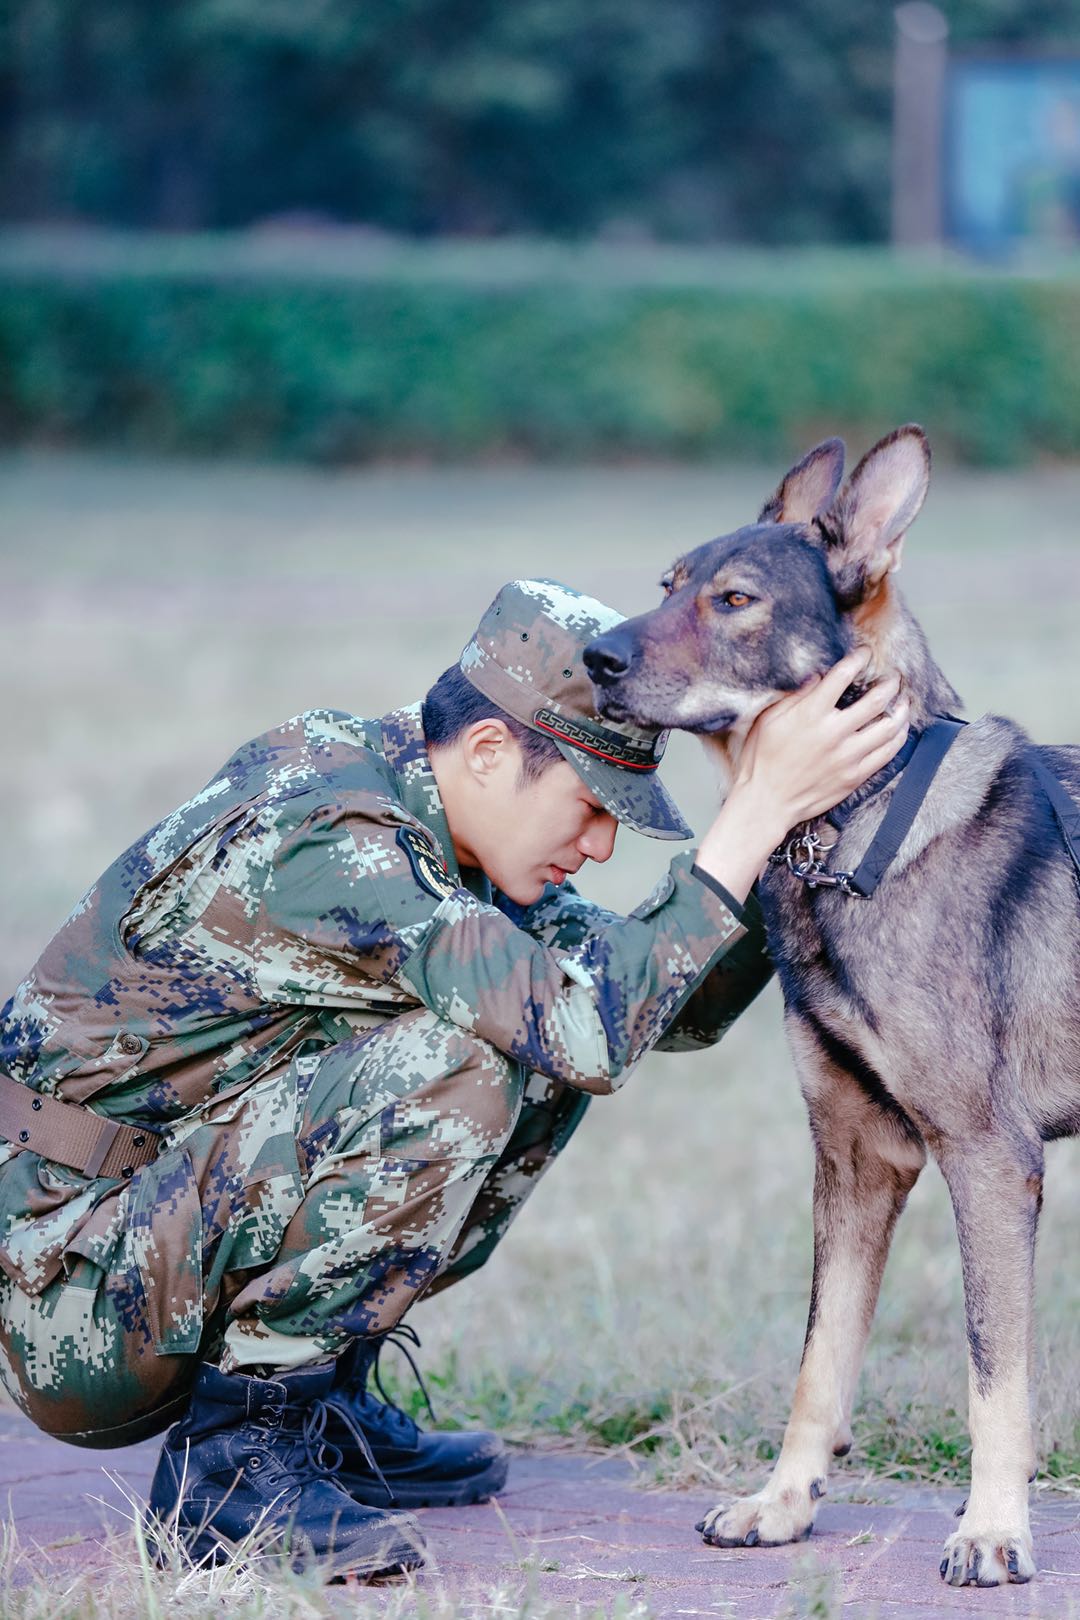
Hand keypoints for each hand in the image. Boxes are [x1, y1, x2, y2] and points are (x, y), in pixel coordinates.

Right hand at [695, 651, 909, 905]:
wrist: (766, 802)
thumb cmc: (761, 760)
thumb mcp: (768, 721)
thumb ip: (795, 697)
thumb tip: (818, 677)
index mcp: (810, 714)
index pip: (843, 676)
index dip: (858, 659)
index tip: (865, 653)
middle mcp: (833, 733)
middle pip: (876, 700)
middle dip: (890, 683)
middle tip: (894, 677)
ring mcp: (847, 756)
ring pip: (889, 728)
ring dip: (901, 710)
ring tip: (904, 701)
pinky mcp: (854, 776)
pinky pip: (886, 754)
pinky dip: (897, 738)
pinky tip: (899, 729)